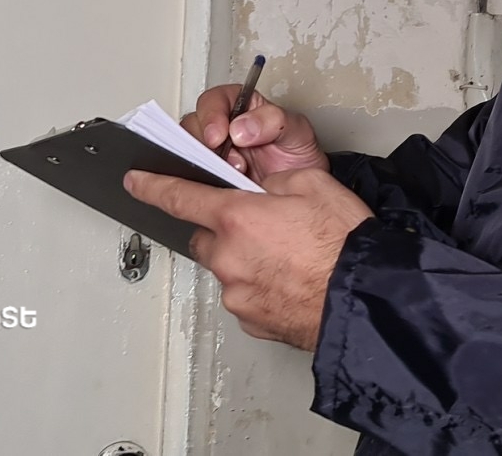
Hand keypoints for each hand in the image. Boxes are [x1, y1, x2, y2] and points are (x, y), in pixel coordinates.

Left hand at [124, 167, 372, 349]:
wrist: (366, 300)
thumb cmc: (345, 245)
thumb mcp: (313, 184)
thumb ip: (275, 182)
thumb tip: (265, 190)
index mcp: (236, 217)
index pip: (178, 197)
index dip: (152, 185)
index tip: (135, 181)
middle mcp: (227, 257)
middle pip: (207, 237)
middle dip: (225, 229)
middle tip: (262, 226)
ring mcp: (237, 293)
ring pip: (228, 268)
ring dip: (247, 259)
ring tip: (289, 258)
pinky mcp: (250, 320)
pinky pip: (245, 294)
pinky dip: (260, 286)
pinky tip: (291, 280)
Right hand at [180, 84, 327, 182]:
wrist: (304, 193)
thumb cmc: (300, 157)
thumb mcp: (298, 132)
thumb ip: (273, 121)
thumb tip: (241, 126)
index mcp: (242, 107)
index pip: (216, 100)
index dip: (212, 115)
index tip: (219, 135)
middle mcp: (224, 127)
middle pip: (194, 124)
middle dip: (205, 143)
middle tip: (228, 161)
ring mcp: (216, 153)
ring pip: (189, 150)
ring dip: (204, 164)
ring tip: (232, 175)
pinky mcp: (211, 177)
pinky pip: (193, 175)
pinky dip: (200, 181)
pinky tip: (219, 185)